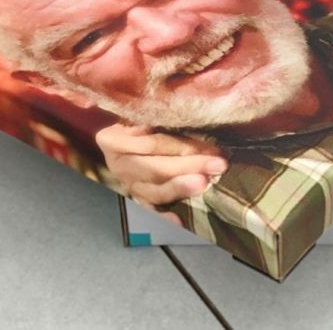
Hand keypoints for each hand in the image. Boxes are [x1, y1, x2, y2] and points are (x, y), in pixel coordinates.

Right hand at [96, 123, 227, 224]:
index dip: (183, 146)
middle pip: (156, 167)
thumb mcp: (143, 110)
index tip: (212, 147)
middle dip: (190, 166)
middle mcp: (118, 164)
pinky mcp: (136, 197)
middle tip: (218, 165)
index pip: (154, 144)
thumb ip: (160, 111)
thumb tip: (193, 112)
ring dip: (181, 188)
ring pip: (154, 190)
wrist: (118, 133)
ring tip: (203, 184)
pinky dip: (163, 216)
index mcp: (114, 139)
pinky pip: (149, 208)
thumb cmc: (138, 116)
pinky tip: (178, 222)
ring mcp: (127, 183)